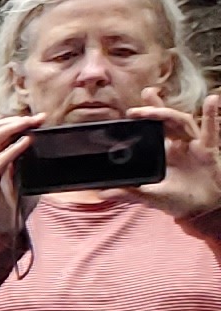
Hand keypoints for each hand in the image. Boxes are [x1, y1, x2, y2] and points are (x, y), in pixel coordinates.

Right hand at [0, 112, 40, 239]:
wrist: (3, 226)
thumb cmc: (15, 202)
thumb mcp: (26, 175)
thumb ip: (30, 160)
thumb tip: (48, 144)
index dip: (16, 121)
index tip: (38, 118)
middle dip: (14, 121)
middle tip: (35, 119)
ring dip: (11, 129)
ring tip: (29, 125)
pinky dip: (11, 150)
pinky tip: (25, 142)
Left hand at [129, 89, 220, 219]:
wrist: (201, 210)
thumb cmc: (178, 200)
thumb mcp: (149, 196)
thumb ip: (128, 193)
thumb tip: (101, 193)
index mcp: (163, 151)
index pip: (152, 129)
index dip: (144, 116)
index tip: (129, 110)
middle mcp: (178, 144)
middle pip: (165, 119)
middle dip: (153, 108)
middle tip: (136, 106)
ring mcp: (194, 145)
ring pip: (181, 121)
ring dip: (167, 112)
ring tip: (153, 102)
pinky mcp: (209, 150)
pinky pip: (210, 131)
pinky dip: (212, 115)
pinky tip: (212, 99)